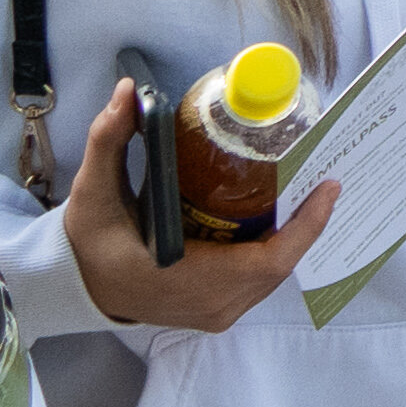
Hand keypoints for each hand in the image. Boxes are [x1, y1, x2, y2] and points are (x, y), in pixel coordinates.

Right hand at [61, 93, 334, 337]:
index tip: (328, 187)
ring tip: (307, 189)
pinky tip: (280, 215)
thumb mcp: (95, 192)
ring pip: (273, 275)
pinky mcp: (216, 312)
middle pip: (280, 265)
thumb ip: (109, 141)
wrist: (77, 285)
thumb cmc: (89, 244)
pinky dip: (276, 250)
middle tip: (320, 175)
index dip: (306, 227)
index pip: (268, 262)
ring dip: (294, 235)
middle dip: (306, 221)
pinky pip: (260, 282)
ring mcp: (216, 314)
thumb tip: (128, 92)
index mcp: (188, 279)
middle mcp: (210, 305)